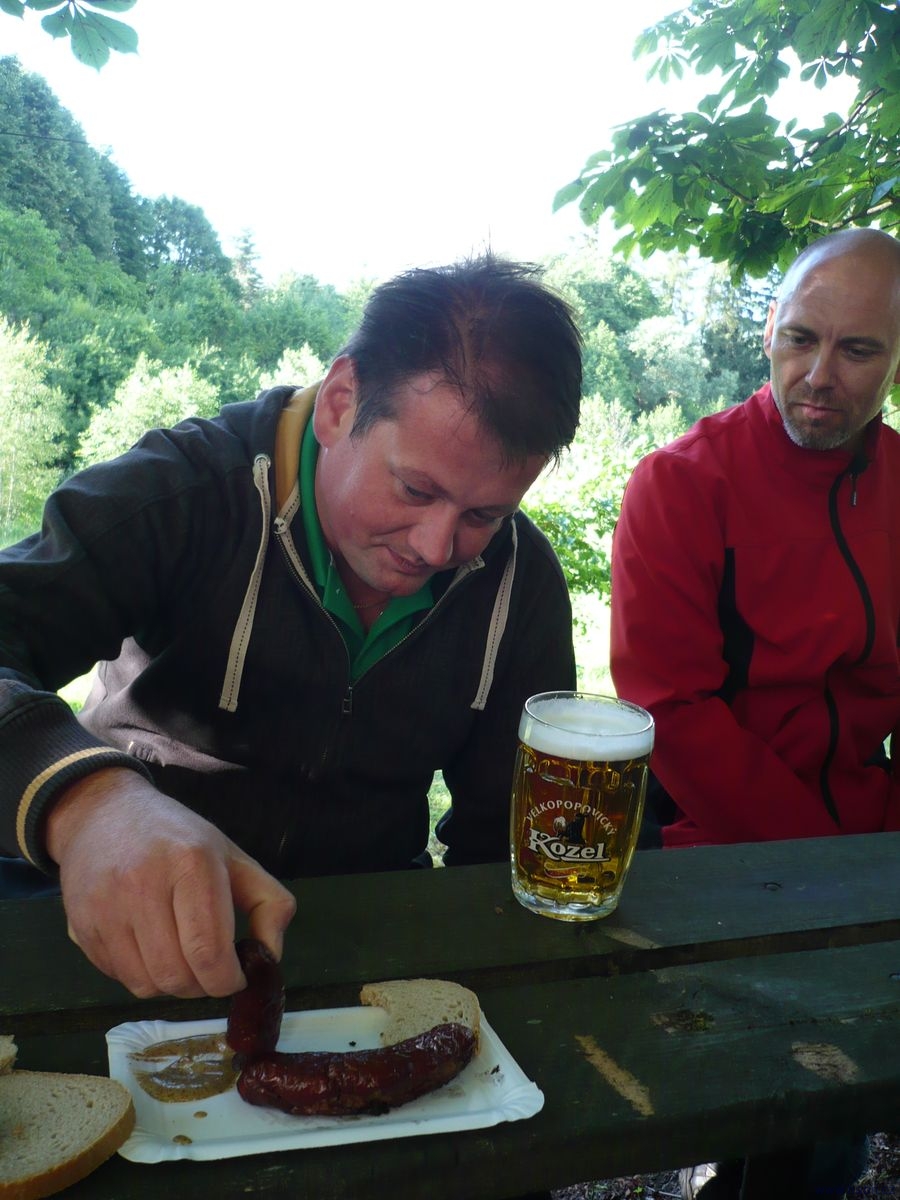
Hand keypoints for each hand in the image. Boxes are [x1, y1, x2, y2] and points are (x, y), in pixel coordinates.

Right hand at [45, 768, 296, 998]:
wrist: (103, 814)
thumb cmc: (179, 839)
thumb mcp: (234, 857)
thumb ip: (270, 904)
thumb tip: (269, 958)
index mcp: (191, 863)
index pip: (208, 951)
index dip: (228, 980)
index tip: (236, 976)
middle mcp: (143, 884)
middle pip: (177, 976)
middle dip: (201, 985)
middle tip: (209, 969)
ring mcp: (106, 906)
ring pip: (146, 985)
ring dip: (171, 985)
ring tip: (180, 956)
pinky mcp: (80, 925)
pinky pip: (118, 977)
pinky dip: (141, 975)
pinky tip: (149, 947)